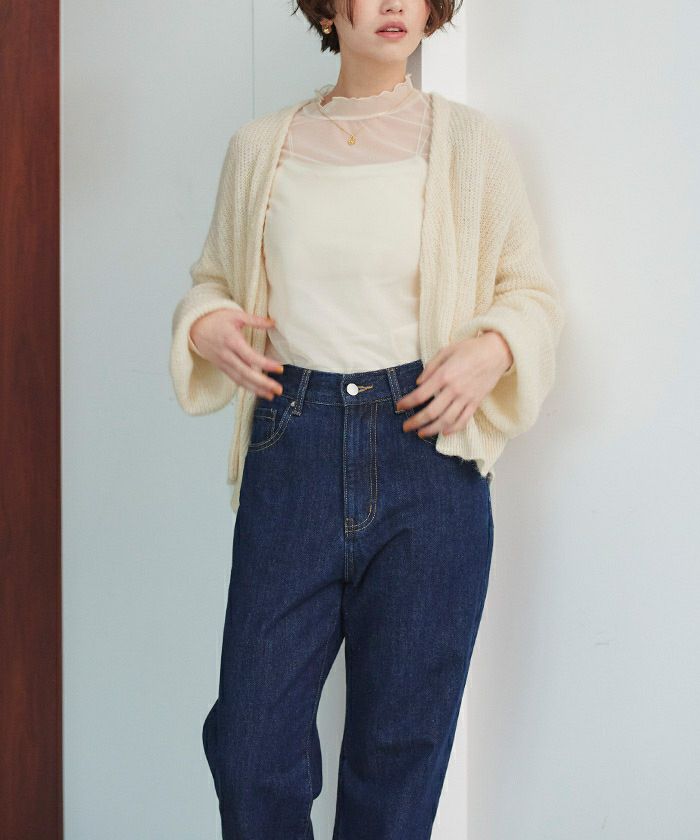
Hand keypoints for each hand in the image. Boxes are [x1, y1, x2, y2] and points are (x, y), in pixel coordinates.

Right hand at [189, 309, 284, 399]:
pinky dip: (247, 387)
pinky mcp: (221, 368)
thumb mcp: (236, 315)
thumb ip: (255, 320)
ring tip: (271, 395)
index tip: (280, 369)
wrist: (194, 326)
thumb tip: (273, 323)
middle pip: (246, 373)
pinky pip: (235, 380)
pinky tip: (259, 392)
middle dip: (263, 383)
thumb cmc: (216, 319)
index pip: (250, 356)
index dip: (265, 364)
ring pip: (240, 380)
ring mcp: (223, 363)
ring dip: (256, 389)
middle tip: (278, 389)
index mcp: (231, 341)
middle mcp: (227, 355)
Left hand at [395, 331, 512, 437]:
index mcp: (444, 375)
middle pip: (431, 412)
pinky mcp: (476, 402)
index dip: (407, 403)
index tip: (399, 407)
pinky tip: (444, 432)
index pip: (420, 395)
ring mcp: (466, 398)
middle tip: (406, 427)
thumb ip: (430, 367)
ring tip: (421, 434)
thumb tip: (418, 383)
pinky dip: (453, 429)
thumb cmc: (470, 348)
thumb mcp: (446, 350)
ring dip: (431, 430)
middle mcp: (454, 389)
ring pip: (446, 420)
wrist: (497, 352)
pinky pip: (464, 420)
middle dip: (416, 422)